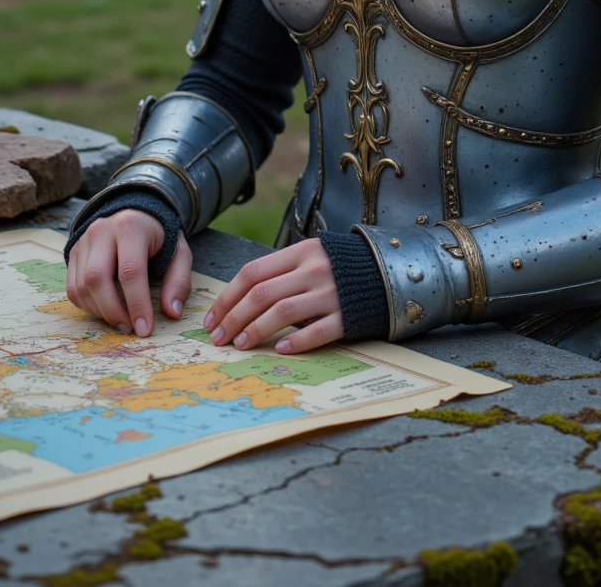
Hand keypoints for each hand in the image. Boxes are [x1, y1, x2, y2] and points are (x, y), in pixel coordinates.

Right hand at [66, 210, 192, 337]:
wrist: (135, 211)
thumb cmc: (159, 236)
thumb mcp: (179, 252)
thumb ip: (179, 281)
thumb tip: (172, 313)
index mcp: (132, 227)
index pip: (130, 270)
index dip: (137, 303)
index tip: (144, 329)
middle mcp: (102, 231)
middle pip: (97, 278)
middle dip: (112, 311)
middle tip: (129, 328)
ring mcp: (84, 241)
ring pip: (81, 286)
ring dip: (99, 311)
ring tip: (120, 320)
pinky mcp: (74, 252)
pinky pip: (72, 288)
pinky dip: (87, 306)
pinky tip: (105, 310)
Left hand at [204, 239, 341, 354]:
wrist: (388, 271)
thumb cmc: (339, 268)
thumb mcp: (310, 257)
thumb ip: (281, 272)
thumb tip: (239, 301)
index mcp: (301, 252)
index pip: (252, 273)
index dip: (228, 297)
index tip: (212, 318)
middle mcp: (313, 270)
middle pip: (262, 294)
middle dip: (234, 318)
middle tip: (219, 338)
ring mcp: (331, 292)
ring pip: (283, 312)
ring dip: (256, 330)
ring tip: (240, 344)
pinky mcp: (347, 315)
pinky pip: (317, 331)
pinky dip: (296, 341)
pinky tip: (280, 350)